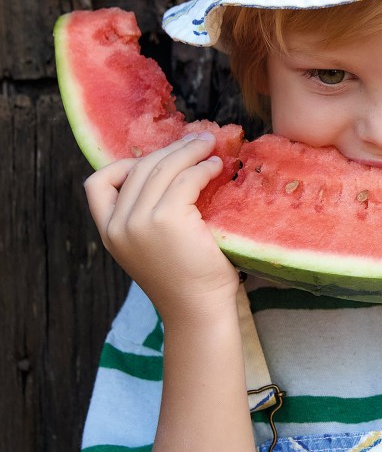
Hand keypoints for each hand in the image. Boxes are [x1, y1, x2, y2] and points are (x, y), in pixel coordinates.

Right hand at [84, 133, 239, 322]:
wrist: (198, 310)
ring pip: (163, 167)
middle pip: (138, 168)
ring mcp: (140, 221)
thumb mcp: (151, 245)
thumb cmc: (185, 278)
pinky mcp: (167, 219)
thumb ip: (147, 215)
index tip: (155, 160)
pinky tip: (216, 168)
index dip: (123, 164)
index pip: (96, 184)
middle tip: (197, 140)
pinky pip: (186, 178)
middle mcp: (118, 225)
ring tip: (209, 148)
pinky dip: (203, 167)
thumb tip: (170, 167)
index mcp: (109, 232)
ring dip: (189, 151)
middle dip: (169, 150)